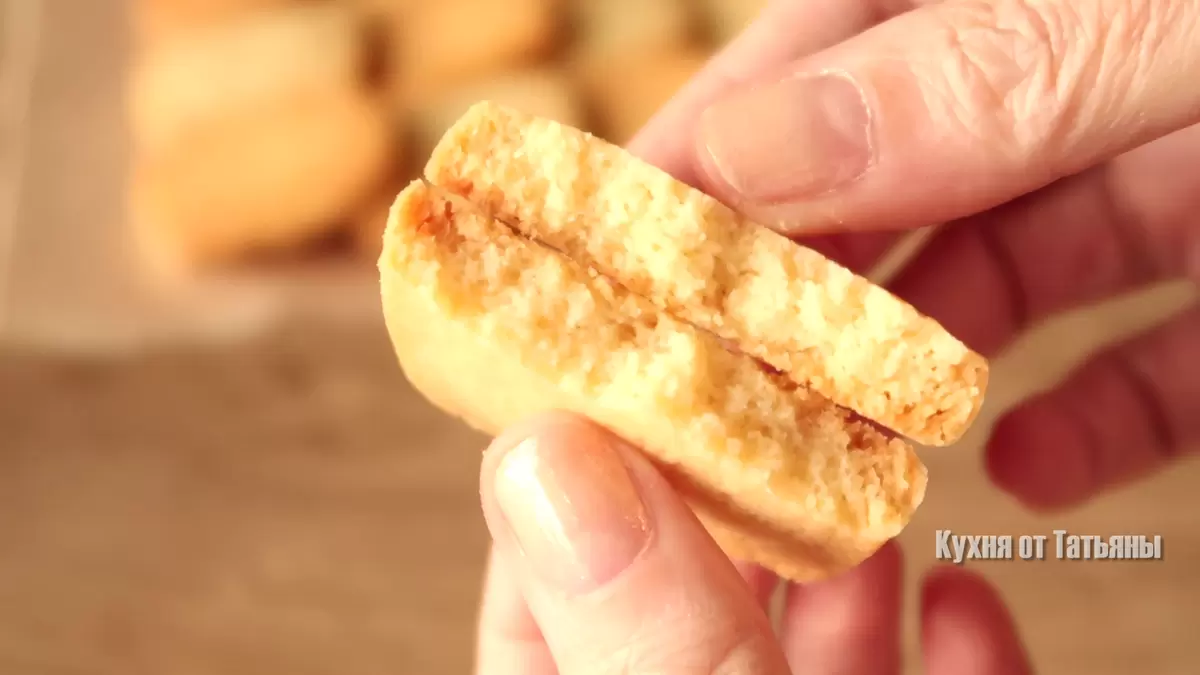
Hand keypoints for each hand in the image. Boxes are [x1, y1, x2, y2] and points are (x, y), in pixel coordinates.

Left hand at [474, 412, 1031, 673]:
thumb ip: (644, 640)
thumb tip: (545, 457)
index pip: (537, 621)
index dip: (570, 497)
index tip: (613, 383)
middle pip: (681, 618)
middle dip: (728, 511)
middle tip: (756, 404)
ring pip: (805, 661)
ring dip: (841, 571)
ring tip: (864, 481)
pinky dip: (952, 655)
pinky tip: (965, 592)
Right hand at [629, 0, 1199, 510]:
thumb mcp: (1169, 24)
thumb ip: (983, 79)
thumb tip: (759, 152)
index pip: (820, 55)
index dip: (711, 150)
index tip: (623, 250)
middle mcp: (1068, 79)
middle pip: (882, 183)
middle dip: (792, 286)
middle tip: (702, 381)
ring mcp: (1154, 172)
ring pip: (992, 280)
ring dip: (910, 375)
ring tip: (834, 457)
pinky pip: (1140, 362)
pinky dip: (1086, 425)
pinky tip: (1030, 469)